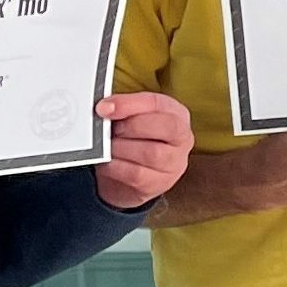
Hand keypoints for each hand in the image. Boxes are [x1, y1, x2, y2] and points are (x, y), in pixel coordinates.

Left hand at [92, 92, 194, 209]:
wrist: (126, 178)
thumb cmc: (131, 140)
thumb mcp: (131, 118)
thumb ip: (122, 109)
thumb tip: (105, 107)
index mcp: (176, 114)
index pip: (157, 103)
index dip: (129, 104)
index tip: (104, 108)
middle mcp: (182, 138)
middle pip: (165, 127)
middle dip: (131, 126)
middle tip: (110, 130)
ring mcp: (174, 163)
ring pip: (152, 152)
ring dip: (122, 148)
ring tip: (107, 147)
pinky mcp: (159, 183)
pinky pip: (137, 174)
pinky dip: (116, 167)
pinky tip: (108, 162)